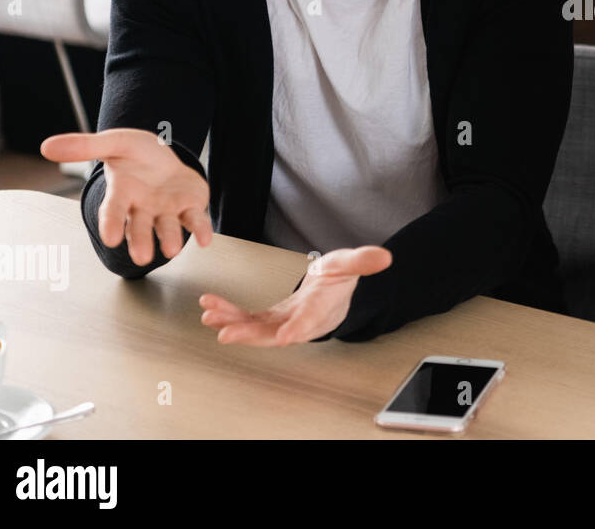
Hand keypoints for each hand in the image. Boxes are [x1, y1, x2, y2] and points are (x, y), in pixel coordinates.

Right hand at [40, 128, 211, 265]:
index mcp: (122, 194)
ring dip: (170, 239)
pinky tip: (206, 239)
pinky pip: (196, 220)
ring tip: (171, 250)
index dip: (110, 224)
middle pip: (140, 227)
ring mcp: (167, 210)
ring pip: (167, 227)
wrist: (164, 156)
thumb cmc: (136, 154)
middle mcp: (143, 207)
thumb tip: (46, 146)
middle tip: (141, 257)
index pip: (113, 211)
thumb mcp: (115, 142)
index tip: (109, 238)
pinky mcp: (190, 208)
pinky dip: (201, 230)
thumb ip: (85, 146)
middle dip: (140, 241)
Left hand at [200, 246, 392, 345]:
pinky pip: (250, 320)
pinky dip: (231, 315)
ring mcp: (286, 322)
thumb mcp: (351, 262)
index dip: (301, 327)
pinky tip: (211, 309)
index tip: (286, 337)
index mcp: (325, 307)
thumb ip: (362, 260)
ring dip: (234, 324)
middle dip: (251, 334)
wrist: (335, 287)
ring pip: (258, 328)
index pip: (314, 319)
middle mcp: (303, 321)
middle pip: (277, 332)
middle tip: (227, 333)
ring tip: (210, 316)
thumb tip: (384, 257)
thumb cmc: (342, 276)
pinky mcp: (273, 318)